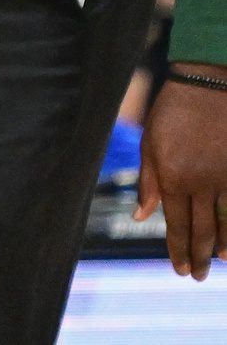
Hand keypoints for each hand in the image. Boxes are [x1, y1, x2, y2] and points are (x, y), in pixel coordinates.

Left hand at [138, 65, 226, 279]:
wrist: (209, 84)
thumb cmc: (173, 112)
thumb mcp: (151, 144)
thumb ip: (149, 183)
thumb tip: (141, 217)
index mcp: (174, 177)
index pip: (177, 223)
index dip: (177, 249)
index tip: (178, 269)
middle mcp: (203, 182)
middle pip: (203, 230)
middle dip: (199, 256)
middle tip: (195, 276)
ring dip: (222, 246)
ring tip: (217, 263)